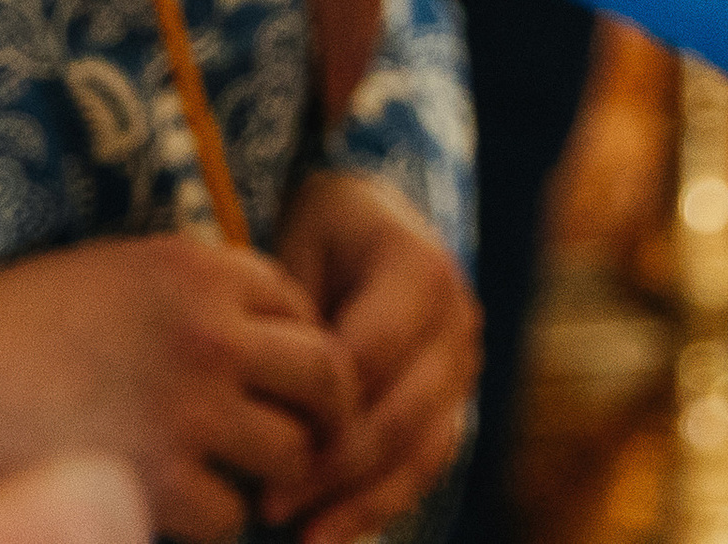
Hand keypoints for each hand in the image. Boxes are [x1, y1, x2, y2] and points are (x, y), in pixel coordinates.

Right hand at [0, 235, 360, 542]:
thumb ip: (198, 300)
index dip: (291, 347)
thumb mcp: (119, 275)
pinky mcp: (166, 480)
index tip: (267, 378)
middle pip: (326, 378)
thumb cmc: (27, 324)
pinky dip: (206, 517)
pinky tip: (158, 495)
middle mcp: (208, 328)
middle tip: (284, 443)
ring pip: (291, 454)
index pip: (299, 305)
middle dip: (316, 416)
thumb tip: (274, 358)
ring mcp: (193, 406)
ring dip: (262, 473)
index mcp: (195, 265)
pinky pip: (234, 515)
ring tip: (211, 469)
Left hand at [265, 172, 480, 543]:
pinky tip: (334, 532)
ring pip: (421, 453)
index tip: (263, 443)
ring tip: (305, 539)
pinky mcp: (456, 406)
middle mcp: (458, 325)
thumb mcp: (301, 237)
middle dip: (336, 469)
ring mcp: (465, 371)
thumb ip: (295, 309)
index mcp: (421, 270)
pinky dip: (382, 502)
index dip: (319, 406)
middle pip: (400, 414)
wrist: (378, 216)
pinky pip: (425, 464)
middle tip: (272, 505)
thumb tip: (267, 390)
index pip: (369, 356)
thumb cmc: (324, 226)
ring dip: (361, 502)